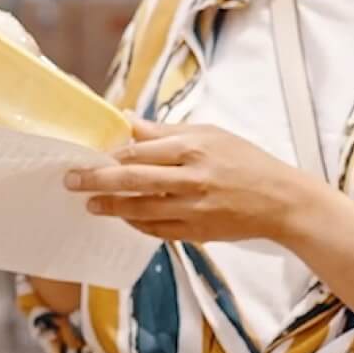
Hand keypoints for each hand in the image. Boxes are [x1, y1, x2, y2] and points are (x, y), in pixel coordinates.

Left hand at [64, 114, 309, 243]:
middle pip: (133, 180)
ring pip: (140, 209)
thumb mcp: (211, 134)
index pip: (141, 150)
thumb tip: (129, 121)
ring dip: (111, 207)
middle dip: (97, 180)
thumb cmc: (247, 162)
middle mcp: (191, 179)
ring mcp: (193, 208)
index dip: (111, 154)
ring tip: (90, 204)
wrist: (281, 201)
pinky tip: (124, 217)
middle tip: (72, 180)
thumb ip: (167, 131)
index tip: (88, 154)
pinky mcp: (197, 231)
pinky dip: (137, 223)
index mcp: (193, 148)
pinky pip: (156, 230)